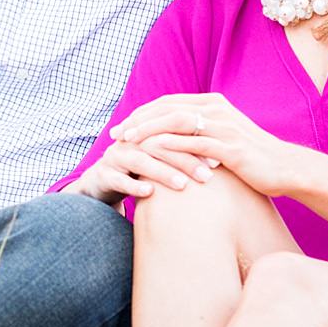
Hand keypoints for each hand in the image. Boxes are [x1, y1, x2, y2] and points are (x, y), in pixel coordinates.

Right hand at [65, 125, 216, 206]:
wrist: (101, 183)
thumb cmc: (140, 172)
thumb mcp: (161, 159)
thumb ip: (184, 152)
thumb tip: (226, 156)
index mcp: (147, 133)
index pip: (175, 133)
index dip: (197, 144)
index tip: (221, 159)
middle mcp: (131, 141)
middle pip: (160, 144)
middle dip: (186, 159)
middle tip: (209, 174)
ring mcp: (116, 157)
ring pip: (141, 160)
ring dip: (163, 172)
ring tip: (183, 185)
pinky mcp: (104, 175)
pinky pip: (119, 179)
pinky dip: (135, 186)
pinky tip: (150, 193)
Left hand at [112, 93, 303, 198]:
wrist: (286, 167)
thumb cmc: (251, 157)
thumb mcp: (223, 137)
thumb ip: (200, 131)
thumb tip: (172, 137)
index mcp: (213, 104)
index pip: (167, 103)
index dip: (141, 113)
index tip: (120, 127)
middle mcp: (217, 109)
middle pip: (167, 109)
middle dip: (137, 120)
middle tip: (114, 135)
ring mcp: (224, 126)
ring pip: (177, 122)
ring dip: (148, 130)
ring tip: (127, 142)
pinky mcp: (231, 147)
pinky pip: (195, 143)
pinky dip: (171, 145)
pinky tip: (152, 152)